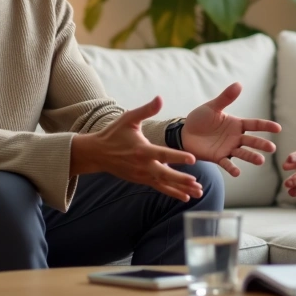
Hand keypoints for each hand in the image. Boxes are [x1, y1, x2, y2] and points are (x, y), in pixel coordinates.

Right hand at [71, 96, 202, 201]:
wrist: (97, 153)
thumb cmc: (114, 133)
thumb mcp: (128, 118)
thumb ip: (146, 110)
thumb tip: (160, 98)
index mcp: (141, 149)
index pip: (162, 154)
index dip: (177, 157)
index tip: (192, 159)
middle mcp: (142, 165)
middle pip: (164, 174)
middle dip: (181, 180)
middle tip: (196, 183)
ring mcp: (142, 175)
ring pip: (164, 184)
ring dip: (181, 189)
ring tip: (198, 192)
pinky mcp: (141, 180)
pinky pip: (159, 187)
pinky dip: (172, 192)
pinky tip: (186, 197)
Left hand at [182, 82, 280, 176]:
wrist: (184, 133)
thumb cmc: (200, 118)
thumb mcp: (212, 107)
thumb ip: (226, 98)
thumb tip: (238, 84)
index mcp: (237, 124)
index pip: (255, 125)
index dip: (266, 126)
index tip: (278, 128)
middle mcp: (236, 137)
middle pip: (252, 141)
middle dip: (262, 144)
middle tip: (272, 148)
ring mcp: (228, 148)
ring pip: (243, 153)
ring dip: (252, 157)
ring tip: (260, 161)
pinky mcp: (218, 158)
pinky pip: (227, 163)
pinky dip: (232, 168)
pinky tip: (237, 173)